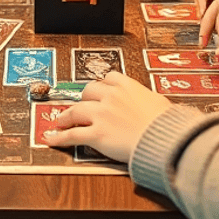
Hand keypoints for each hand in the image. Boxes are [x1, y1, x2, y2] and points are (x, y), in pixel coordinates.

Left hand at [41, 71, 170, 163]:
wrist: (165, 140)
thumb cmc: (167, 124)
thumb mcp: (159, 102)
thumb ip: (147, 100)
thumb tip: (150, 104)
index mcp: (127, 86)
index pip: (108, 78)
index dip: (101, 86)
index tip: (98, 90)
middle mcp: (111, 96)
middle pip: (88, 91)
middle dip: (84, 99)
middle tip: (81, 106)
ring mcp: (101, 114)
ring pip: (75, 111)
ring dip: (66, 116)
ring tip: (60, 120)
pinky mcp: (96, 134)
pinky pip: (72, 135)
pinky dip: (59, 138)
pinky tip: (52, 139)